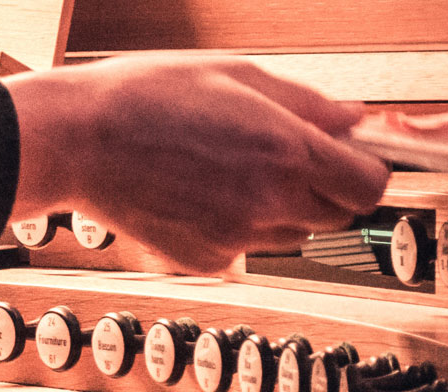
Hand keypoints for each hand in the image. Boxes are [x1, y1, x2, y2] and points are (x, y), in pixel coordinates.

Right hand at [3, 55, 389, 273]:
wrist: (76, 141)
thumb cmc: (142, 98)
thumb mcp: (236, 75)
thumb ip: (306, 103)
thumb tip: (352, 118)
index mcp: (284, 151)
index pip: (371, 185)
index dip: (366, 170)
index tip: (354, 160)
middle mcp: (265, 201)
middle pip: (337, 215)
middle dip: (324, 188)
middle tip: (285, 159)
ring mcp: (233, 237)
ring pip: (291, 235)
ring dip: (280, 210)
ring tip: (232, 174)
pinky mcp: (203, 260)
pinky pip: (244, 249)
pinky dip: (236, 228)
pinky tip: (202, 195)